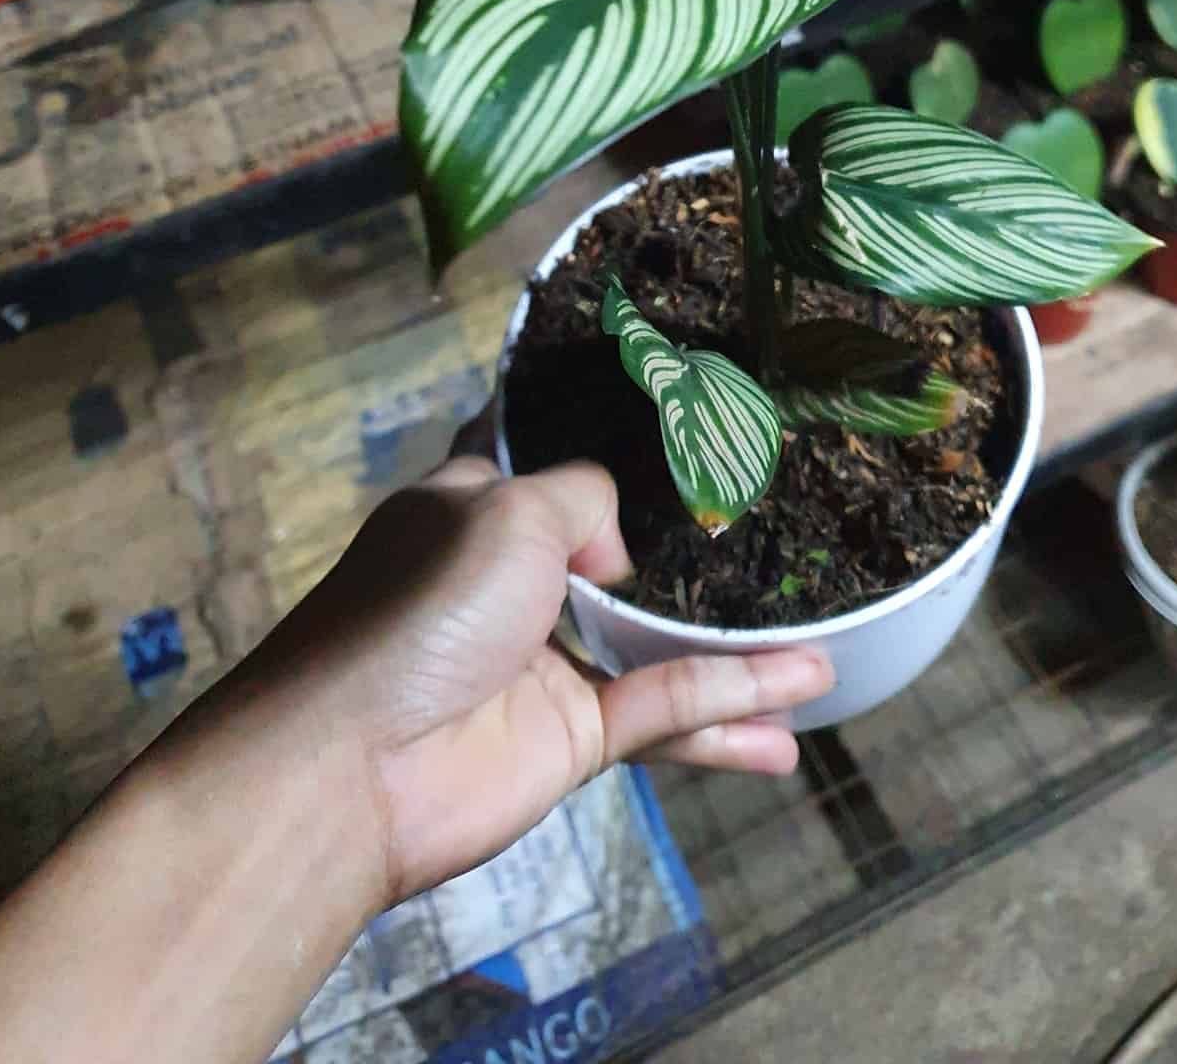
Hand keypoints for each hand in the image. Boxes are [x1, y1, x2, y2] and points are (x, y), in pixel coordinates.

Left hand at [232, 459, 833, 906]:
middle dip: (691, 545)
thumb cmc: (414, 612)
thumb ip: (581, 501)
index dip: (597, 435)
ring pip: (660, 645)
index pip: (536, 453)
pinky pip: (664, 714)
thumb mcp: (503, 511)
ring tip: (827, 649)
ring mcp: (544, 661)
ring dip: (739, 651)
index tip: (675, 408)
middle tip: (781, 516)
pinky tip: (796, 714)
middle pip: (617, 552)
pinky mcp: (569, 738)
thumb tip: (618, 553)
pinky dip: (729, 712)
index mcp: (472, 507)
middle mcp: (512, 579)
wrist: (349, 769)